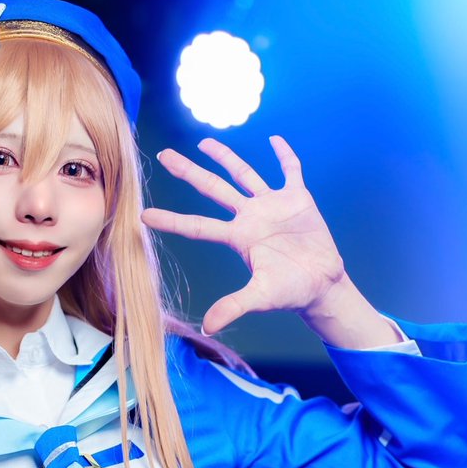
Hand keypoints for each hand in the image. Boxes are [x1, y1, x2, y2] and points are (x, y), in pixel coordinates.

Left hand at [141, 136, 347, 334]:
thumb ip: (233, 307)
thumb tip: (208, 328)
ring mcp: (272, 206)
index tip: (144, 215)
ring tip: (204, 143)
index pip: (197, 226)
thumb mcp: (260, 297)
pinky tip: (274, 140)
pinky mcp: (298, 199)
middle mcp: (250, 217)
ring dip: (226, 157)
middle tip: (164, 155)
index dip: (172, 220)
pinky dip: (284, 155)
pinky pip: (290, 171)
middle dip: (189, 171)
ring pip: (244, 174)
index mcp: (238, 237)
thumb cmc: (291, 292)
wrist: (323, 285)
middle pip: (212, 188)